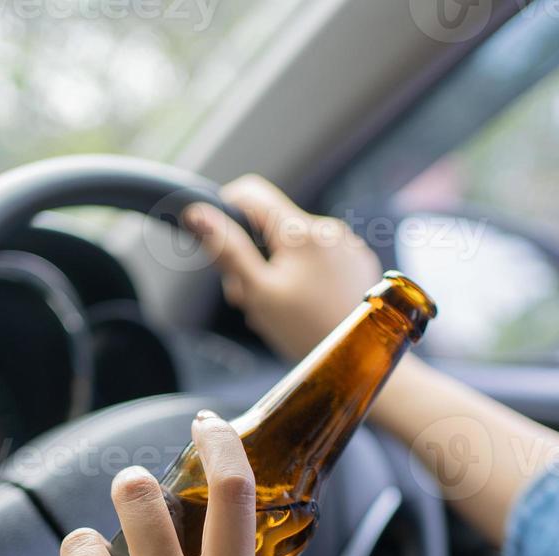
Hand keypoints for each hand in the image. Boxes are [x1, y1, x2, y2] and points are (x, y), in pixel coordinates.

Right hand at [183, 175, 381, 361]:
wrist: (360, 359)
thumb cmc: (308, 331)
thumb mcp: (258, 293)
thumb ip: (228, 250)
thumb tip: (198, 214)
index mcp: (300, 231)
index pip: (250, 193)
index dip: (226, 213)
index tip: (220, 244)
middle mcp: (328, 228)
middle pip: (272, 225)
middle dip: (252, 256)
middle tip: (249, 297)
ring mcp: (347, 245)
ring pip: (294, 245)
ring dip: (276, 270)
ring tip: (277, 309)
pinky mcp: (358, 263)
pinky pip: (319, 259)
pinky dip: (303, 277)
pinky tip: (303, 307)